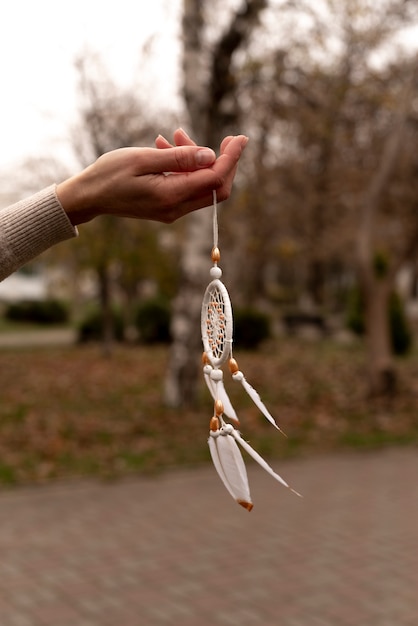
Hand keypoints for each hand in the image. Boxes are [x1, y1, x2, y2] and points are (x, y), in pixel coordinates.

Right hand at [57, 129, 247, 224]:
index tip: (241, 138)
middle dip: (223, 160)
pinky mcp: (167, 206)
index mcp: (172, 197)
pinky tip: (165, 146)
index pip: (215, 179)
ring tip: (174, 135)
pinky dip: (185, 166)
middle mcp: (176, 208)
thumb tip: (210, 155)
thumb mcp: (143, 159)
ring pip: (202, 185)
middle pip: (217, 187)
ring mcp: (172, 210)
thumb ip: (179, 158)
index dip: (231, 158)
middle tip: (226, 136)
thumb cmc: (109, 174)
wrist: (88, 196)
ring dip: (198, 159)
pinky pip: (187, 186)